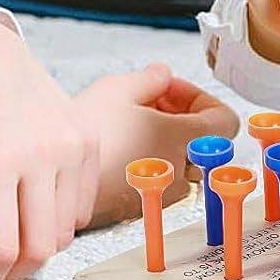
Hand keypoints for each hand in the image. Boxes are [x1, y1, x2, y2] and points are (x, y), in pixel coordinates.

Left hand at [0, 11, 97, 279]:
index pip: (0, 251)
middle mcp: (42, 150)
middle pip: (38, 251)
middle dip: (6, 274)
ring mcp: (71, 142)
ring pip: (64, 234)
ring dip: (32, 248)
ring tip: (2, 230)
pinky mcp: (87, 137)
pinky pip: (82, 207)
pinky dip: (57, 221)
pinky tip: (27, 205)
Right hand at [69, 62, 238, 225]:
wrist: (53, 179)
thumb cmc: (86, 135)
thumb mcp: (119, 88)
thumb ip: (152, 78)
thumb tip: (162, 75)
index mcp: (182, 138)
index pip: (226, 121)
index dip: (202, 99)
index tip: (173, 91)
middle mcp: (180, 169)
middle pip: (204, 140)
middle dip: (182, 115)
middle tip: (151, 101)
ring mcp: (162, 191)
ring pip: (183, 160)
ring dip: (168, 138)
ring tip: (133, 122)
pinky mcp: (141, 205)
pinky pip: (162, 178)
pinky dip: (152, 159)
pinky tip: (123, 145)